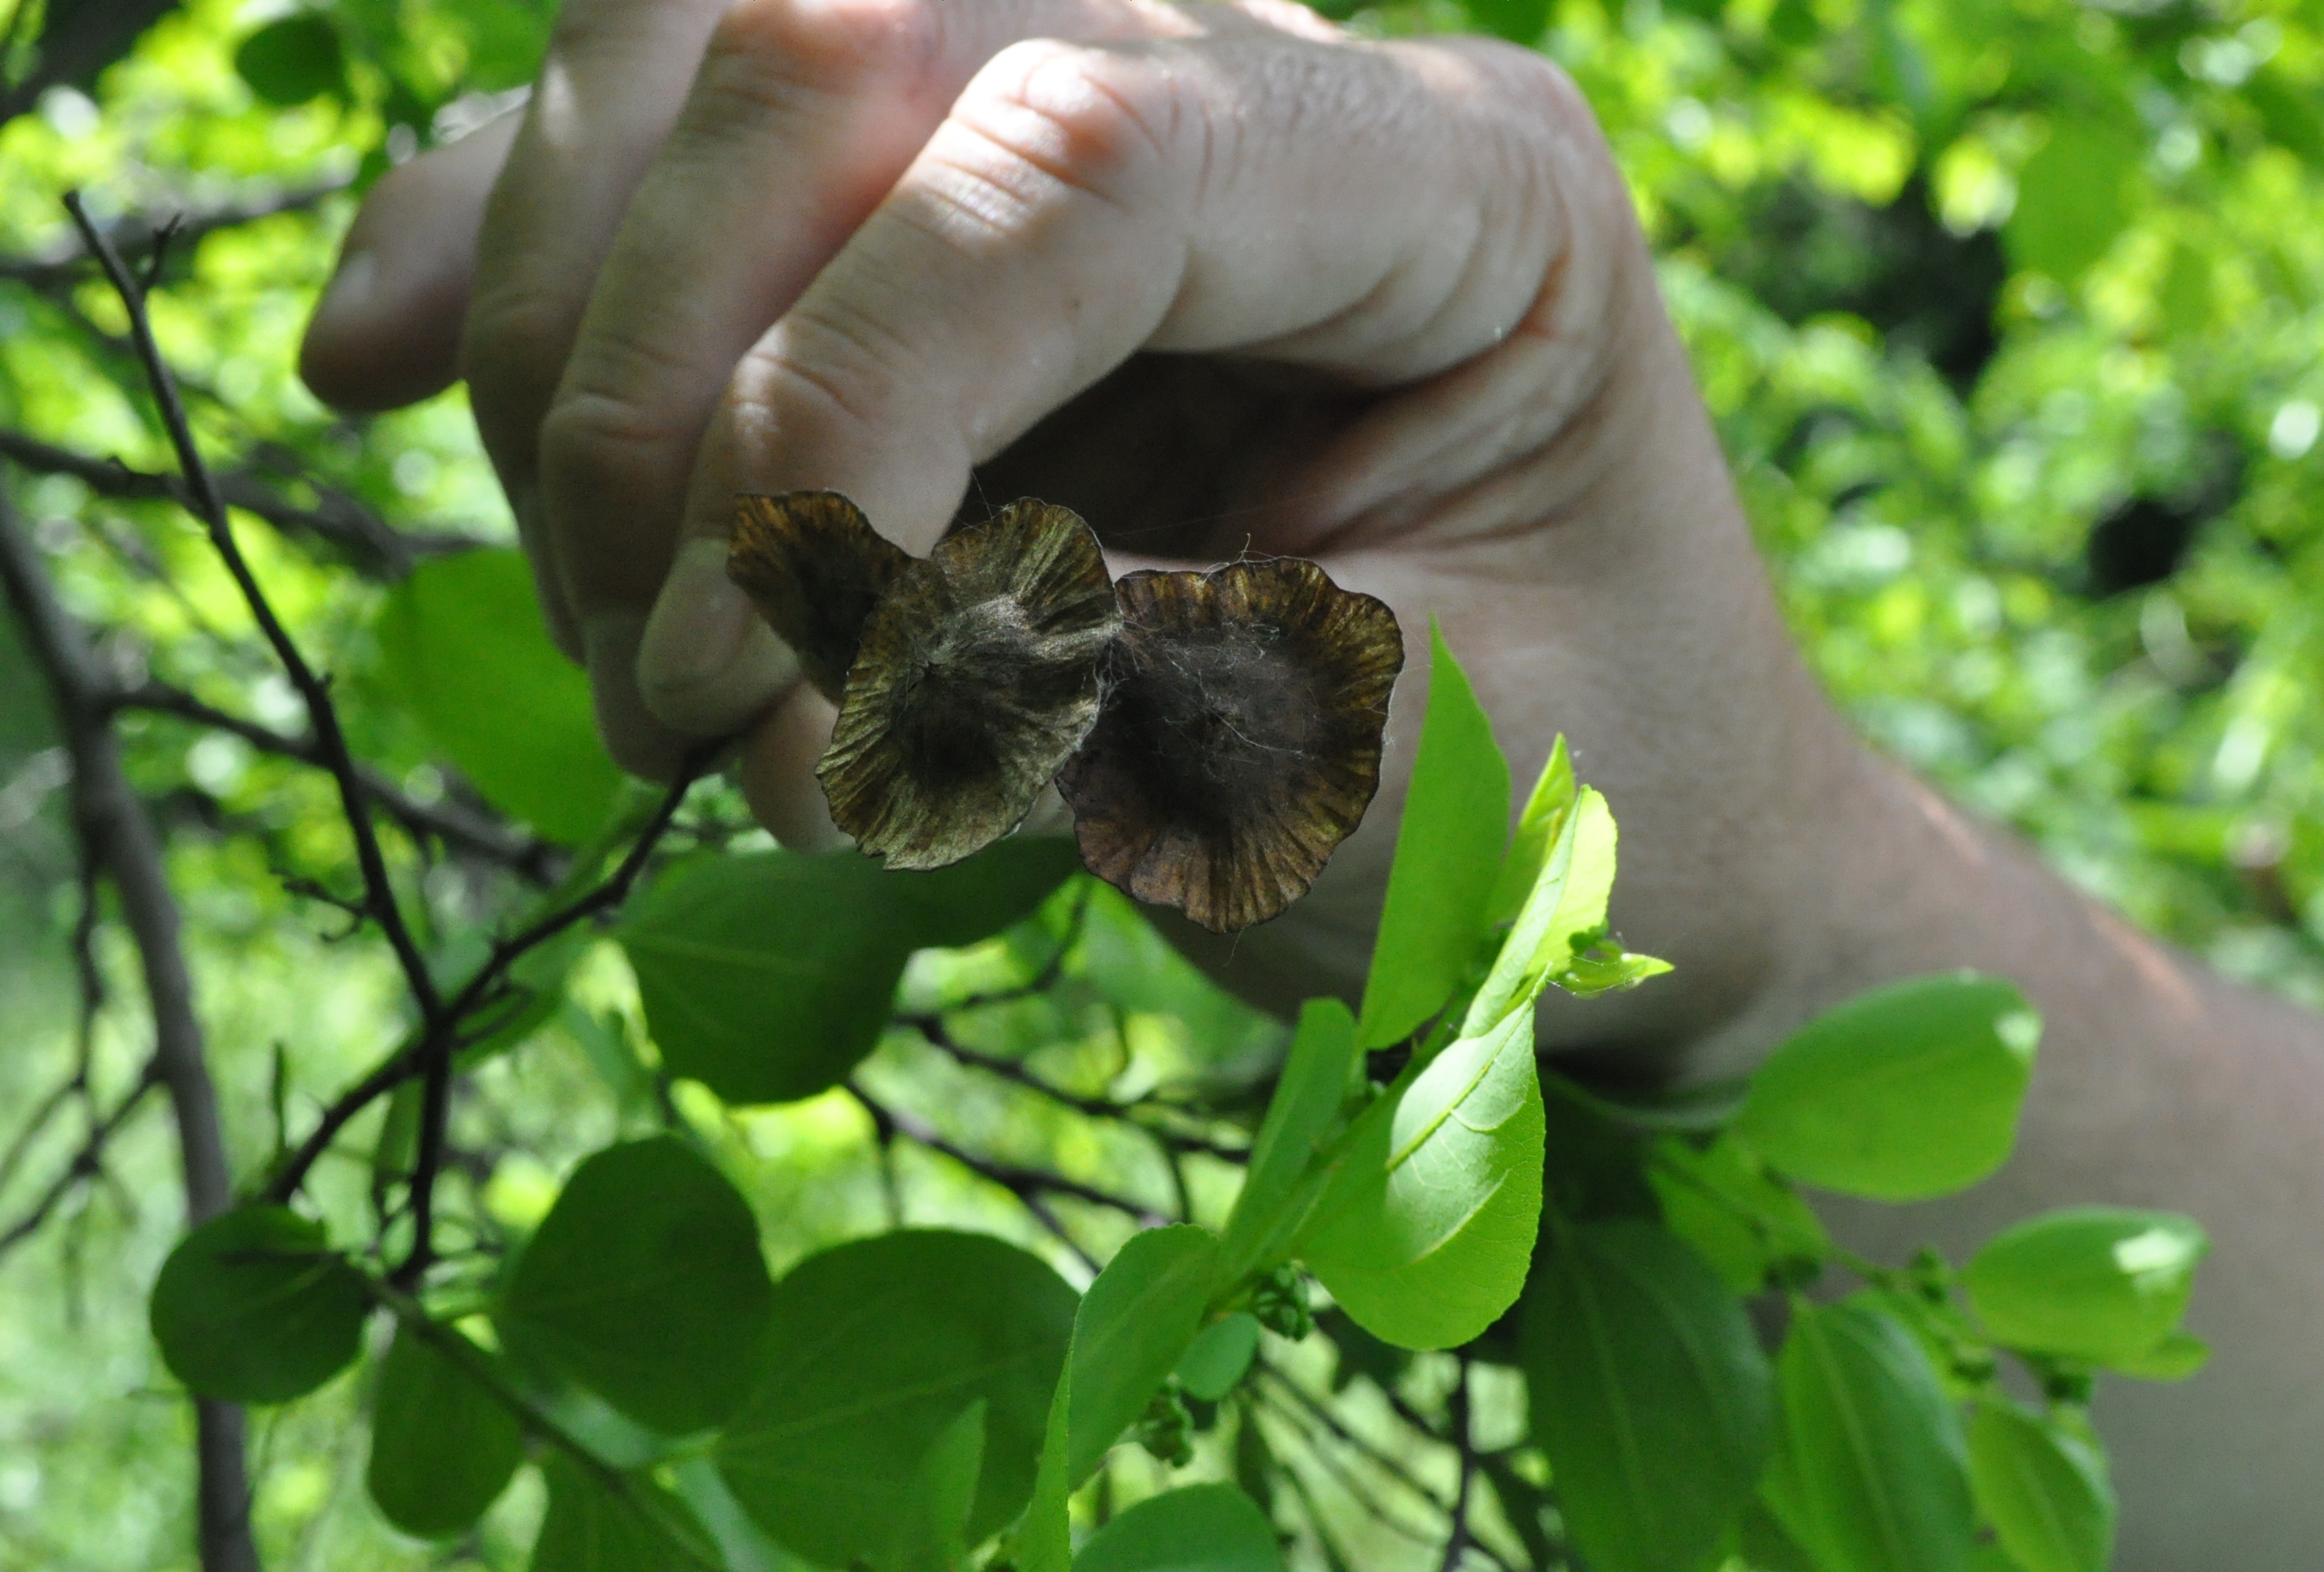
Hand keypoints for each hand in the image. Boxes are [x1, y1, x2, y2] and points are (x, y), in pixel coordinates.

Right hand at [301, 0, 1861, 1057]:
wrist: (1613, 823)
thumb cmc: (1572, 803)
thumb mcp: (1402, 782)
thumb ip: (1122, 679)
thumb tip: (799, 624)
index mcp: (1458, 188)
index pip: (1080, 157)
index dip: (853, 392)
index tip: (773, 677)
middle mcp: (1269, 89)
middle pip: (844, 45)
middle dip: (680, 382)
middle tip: (689, 697)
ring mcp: (1091, 133)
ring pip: (705, 81)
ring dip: (588, 377)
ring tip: (661, 682)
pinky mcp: (950, 243)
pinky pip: (671, 179)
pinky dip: (503, 272)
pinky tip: (377, 369)